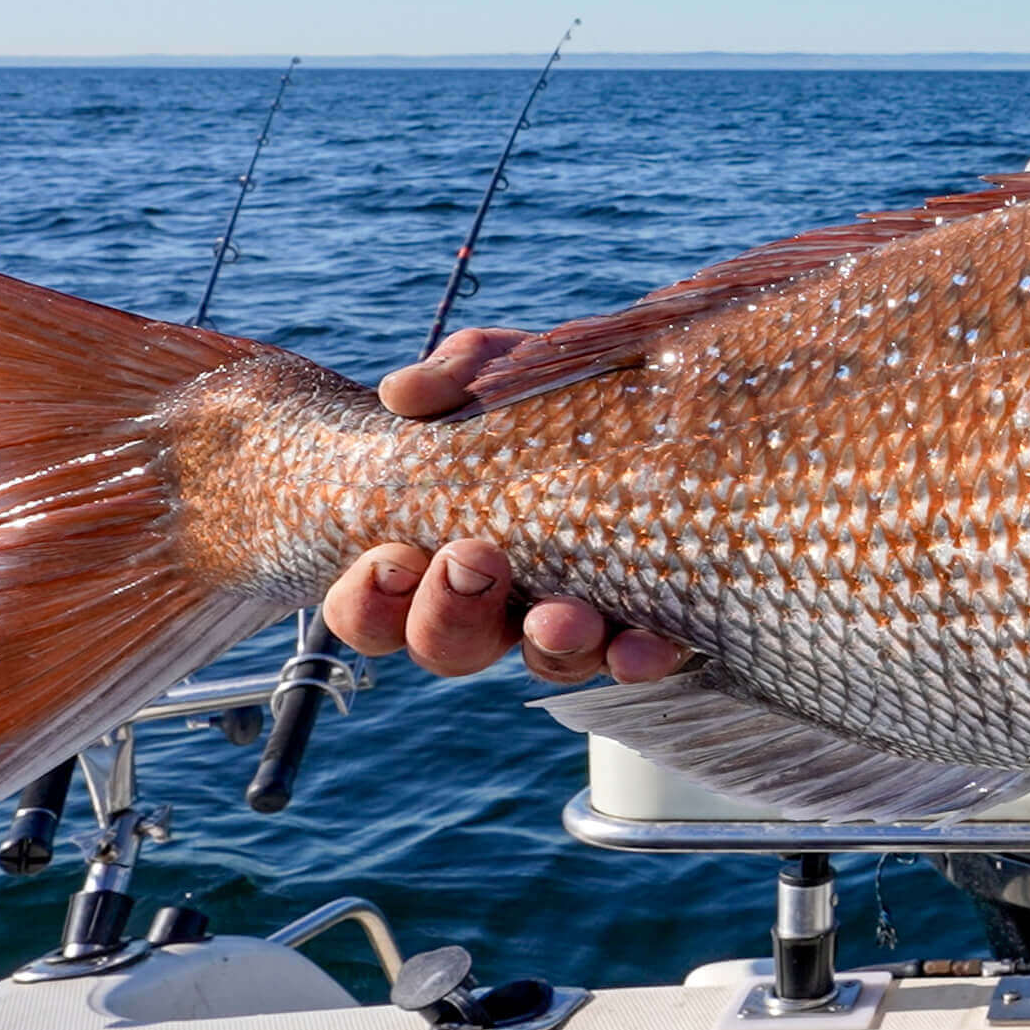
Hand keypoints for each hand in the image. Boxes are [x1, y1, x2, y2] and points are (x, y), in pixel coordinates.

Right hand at [320, 328, 689, 685]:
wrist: (660, 401)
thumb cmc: (552, 397)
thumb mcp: (508, 367)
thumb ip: (458, 369)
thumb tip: (404, 393)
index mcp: (435, 552)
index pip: (374, 606)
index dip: (369, 601)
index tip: (391, 558)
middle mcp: (497, 604)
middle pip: (446, 647)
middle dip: (448, 615)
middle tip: (471, 560)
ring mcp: (570, 618)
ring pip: (541, 662)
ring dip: (546, 646)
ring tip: (557, 617)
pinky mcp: (645, 622)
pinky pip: (632, 658)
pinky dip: (634, 659)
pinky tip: (641, 651)